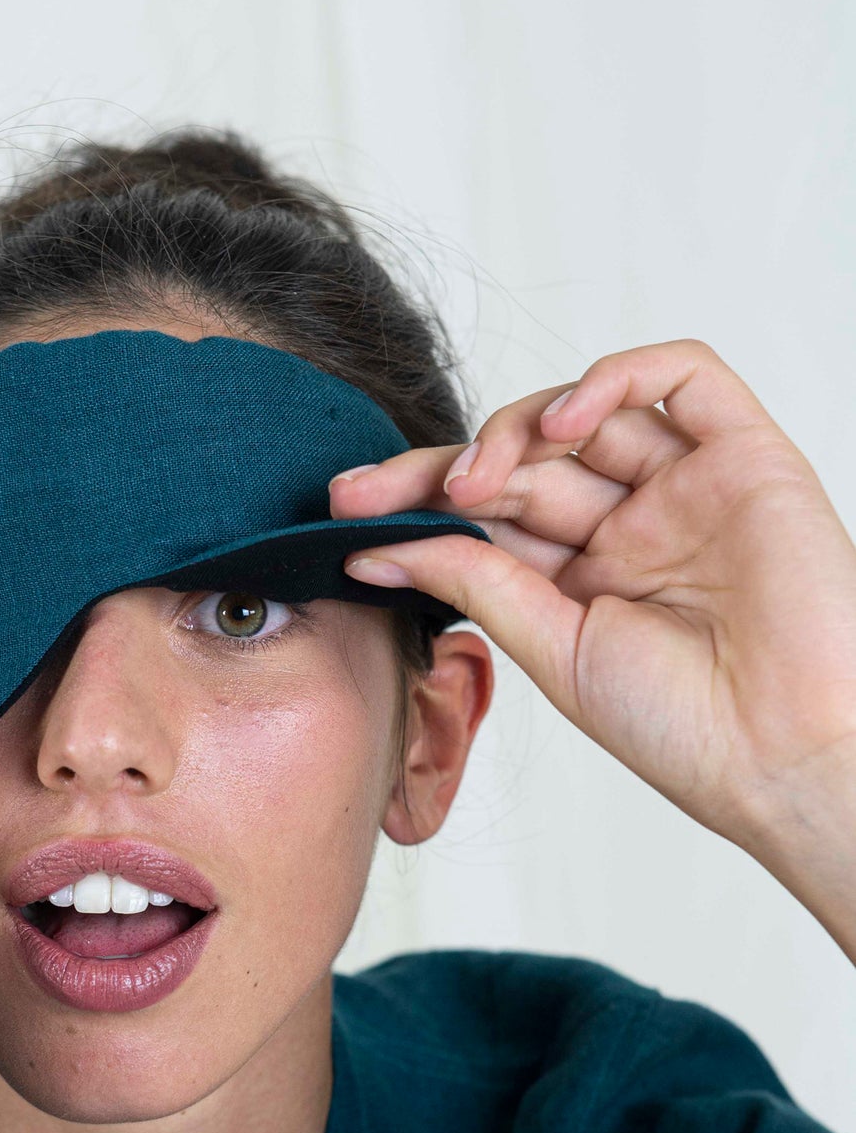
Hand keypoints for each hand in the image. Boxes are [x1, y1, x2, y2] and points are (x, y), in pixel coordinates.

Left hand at [332, 339, 855, 941]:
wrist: (786, 755)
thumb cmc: (688, 730)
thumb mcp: (554, 652)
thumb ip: (478, 584)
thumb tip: (376, 547)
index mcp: (585, 580)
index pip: (488, 515)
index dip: (417, 503)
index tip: (346, 516)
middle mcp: (634, 526)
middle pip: (524, 461)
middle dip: (439, 467)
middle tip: (368, 492)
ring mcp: (688, 488)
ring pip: (587, 413)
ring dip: (515, 429)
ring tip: (472, 480)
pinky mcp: (746, 456)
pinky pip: (681, 377)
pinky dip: (611, 380)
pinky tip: (559, 425)